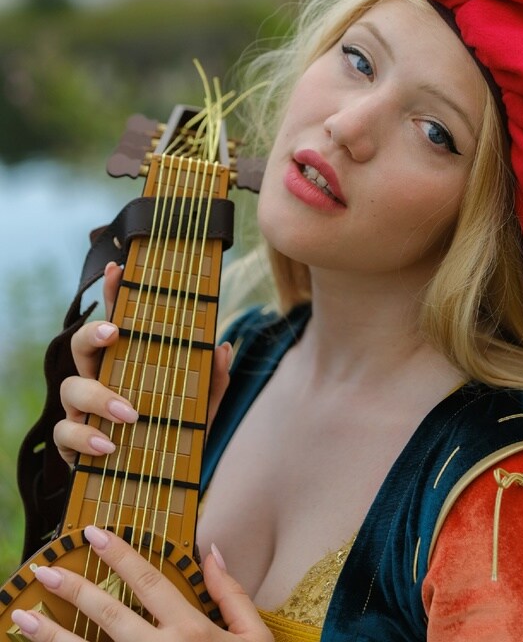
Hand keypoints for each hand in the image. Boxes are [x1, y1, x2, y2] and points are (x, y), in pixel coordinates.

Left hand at [11, 526, 272, 641]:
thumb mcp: (254, 636)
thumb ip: (232, 593)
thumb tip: (213, 551)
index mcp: (192, 629)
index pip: (147, 581)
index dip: (118, 554)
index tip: (92, 533)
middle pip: (109, 614)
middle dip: (74, 590)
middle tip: (43, 571)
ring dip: (52, 637)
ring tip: (23, 619)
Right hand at [54, 262, 232, 464]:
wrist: (164, 487)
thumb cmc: (176, 435)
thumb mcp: (201, 407)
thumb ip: (212, 378)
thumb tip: (222, 346)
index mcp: (126, 362)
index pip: (116, 319)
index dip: (114, 293)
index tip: (119, 269)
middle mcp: (99, 378)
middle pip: (81, 344)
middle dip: (92, 333)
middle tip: (115, 333)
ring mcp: (81, 410)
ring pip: (70, 387)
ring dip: (99, 396)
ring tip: (130, 412)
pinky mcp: (72, 443)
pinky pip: (65, 433)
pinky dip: (84, 437)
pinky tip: (108, 446)